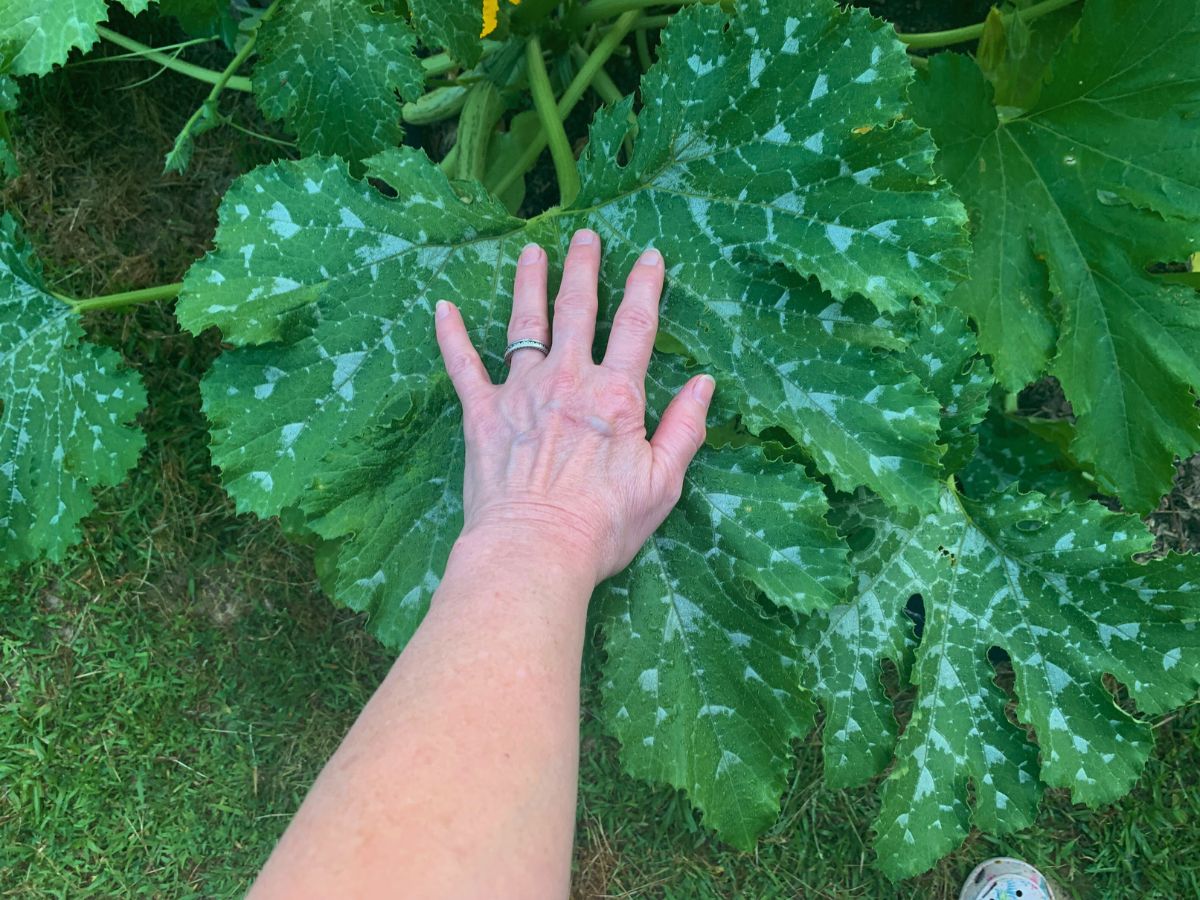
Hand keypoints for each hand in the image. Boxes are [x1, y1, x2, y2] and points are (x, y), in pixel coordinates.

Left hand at [434, 228, 714, 584]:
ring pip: (525, 324)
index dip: (645, 287)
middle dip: (583, 268)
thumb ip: (684, 429)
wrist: (534, 549)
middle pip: (577, 310)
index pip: (636, 327)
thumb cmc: (603, 525)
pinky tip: (443, 309)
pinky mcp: (481, 413)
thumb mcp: (663, 484)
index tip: (649, 256)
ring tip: (531, 252)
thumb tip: (704, 384)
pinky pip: (463, 366)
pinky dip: (451, 336)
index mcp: (615, 396)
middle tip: (584, 236)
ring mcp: (520, 392)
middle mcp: (568, 380)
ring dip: (529, 284)